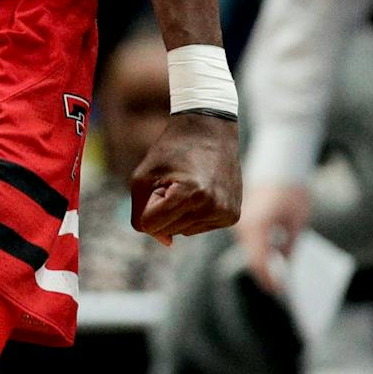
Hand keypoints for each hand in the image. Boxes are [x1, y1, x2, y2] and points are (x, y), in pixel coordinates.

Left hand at [130, 112, 242, 245]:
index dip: (147, 203)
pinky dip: (192, 214)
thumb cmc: (171, 151)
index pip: (149, 224)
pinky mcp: (232, 216)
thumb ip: (140, 212)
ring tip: (189, 185)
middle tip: (175, 180)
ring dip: (177, 213)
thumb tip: (166, 242)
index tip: (160, 182)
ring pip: (182, 232)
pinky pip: (199, 228)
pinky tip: (200, 192)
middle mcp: (212, 207)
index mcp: (189, 194)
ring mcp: (225, 214)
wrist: (210, 131)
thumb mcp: (143, 176)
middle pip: (166, 230)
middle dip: (162, 208)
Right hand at [236, 181, 313, 294]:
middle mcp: (244, 225)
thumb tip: (284, 265)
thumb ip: (289, 246)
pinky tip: (270, 260)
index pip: (259, 261)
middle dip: (263, 274)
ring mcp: (240, 221)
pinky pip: (248, 241)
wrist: (280, 166)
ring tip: (274, 278)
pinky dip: (257, 252)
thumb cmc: (292, 193)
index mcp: (257, 226)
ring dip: (260, 263)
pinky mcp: (242, 219)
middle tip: (277, 291)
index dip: (268, 278)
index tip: (278, 291)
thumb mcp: (297, 222)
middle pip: (251, 258)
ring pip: (248, 250)